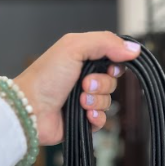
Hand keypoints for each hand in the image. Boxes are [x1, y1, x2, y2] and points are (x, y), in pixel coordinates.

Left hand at [14, 32, 140, 145]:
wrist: (31, 109)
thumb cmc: (46, 77)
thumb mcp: (75, 46)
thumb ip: (106, 43)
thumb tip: (134, 49)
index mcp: (82, 59)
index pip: (112, 59)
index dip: (115, 64)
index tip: (109, 67)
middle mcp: (83, 79)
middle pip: (112, 82)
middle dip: (102, 84)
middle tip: (84, 85)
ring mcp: (83, 101)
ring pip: (108, 102)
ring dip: (96, 101)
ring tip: (79, 101)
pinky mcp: (82, 122)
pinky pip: (102, 120)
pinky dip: (96, 117)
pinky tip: (84, 115)